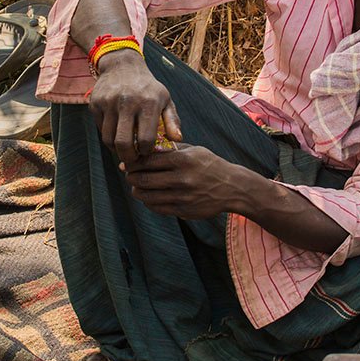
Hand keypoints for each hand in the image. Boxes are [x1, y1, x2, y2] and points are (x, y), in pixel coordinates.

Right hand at [88, 50, 180, 163]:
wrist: (122, 65)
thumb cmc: (147, 87)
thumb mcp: (164, 99)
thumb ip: (172, 120)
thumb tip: (177, 139)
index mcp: (148, 102)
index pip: (145, 140)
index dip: (146, 151)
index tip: (147, 151)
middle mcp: (127, 102)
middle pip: (123, 143)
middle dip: (128, 157)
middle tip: (133, 159)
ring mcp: (109, 103)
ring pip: (108, 139)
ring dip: (116, 149)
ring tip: (124, 149)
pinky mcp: (95, 104)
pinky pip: (100, 130)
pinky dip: (108, 137)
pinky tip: (116, 134)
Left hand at [122, 145, 241, 218]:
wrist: (232, 187)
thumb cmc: (209, 165)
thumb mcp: (193, 151)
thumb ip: (169, 150)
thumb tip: (143, 150)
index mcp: (183, 160)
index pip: (147, 160)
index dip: (133, 162)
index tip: (127, 163)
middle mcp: (181, 178)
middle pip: (143, 179)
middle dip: (131, 177)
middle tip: (129, 174)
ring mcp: (182, 196)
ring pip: (147, 196)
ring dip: (137, 191)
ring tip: (136, 186)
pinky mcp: (183, 210)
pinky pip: (156, 207)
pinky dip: (148, 201)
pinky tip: (148, 196)